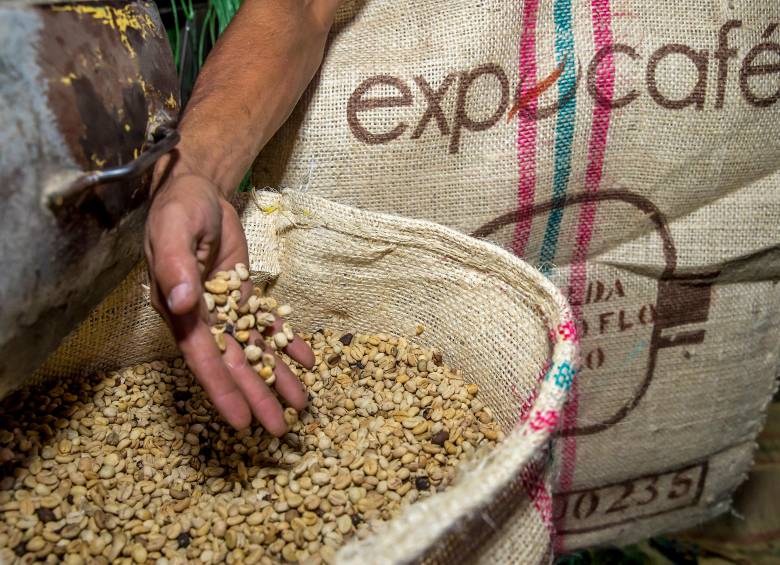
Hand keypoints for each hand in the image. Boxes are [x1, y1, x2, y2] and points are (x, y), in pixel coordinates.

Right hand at [144, 158, 313, 433]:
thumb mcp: (174, 232)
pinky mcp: (244, 294)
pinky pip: (267, 323)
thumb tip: (182, 305)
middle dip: (257, 396)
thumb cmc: (178, 209)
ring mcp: (225, 308)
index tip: (241, 421)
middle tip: (280, 430)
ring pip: (254, 349)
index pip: (204, 359)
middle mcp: (203, 317)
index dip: (222, 391)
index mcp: (181, 311)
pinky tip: (307, 359)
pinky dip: (286, 340)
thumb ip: (176, 267)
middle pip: (234, 364)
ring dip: (276, 376)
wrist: (197, 190)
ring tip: (301, 404)